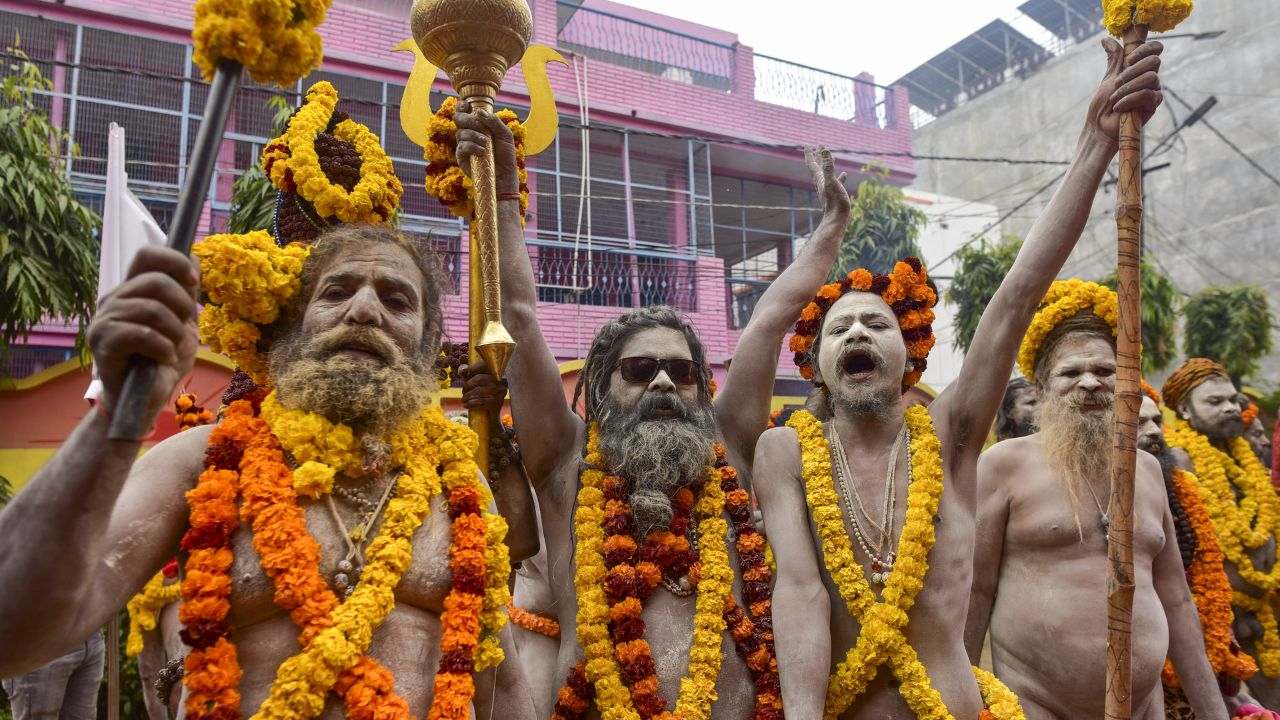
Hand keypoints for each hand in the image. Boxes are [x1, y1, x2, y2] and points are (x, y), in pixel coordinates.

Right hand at [87, 245, 198, 426]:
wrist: (145, 400)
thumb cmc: (161, 361)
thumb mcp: (182, 322)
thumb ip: (185, 293)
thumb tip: (194, 258)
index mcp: (131, 290)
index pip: (147, 255)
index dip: (175, 261)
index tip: (194, 282)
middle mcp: (113, 299)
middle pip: (155, 281)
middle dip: (183, 305)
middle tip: (185, 328)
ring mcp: (104, 320)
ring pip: (152, 309)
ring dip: (174, 332)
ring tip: (171, 348)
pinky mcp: (102, 343)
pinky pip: (141, 334)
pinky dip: (163, 348)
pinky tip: (163, 359)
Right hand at [454, 105, 519, 195]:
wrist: (505, 175)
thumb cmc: (506, 155)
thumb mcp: (505, 135)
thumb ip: (494, 122)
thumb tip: (479, 112)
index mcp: (479, 125)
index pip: (464, 111)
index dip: (462, 106)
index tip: (466, 106)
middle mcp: (469, 132)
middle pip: (458, 118)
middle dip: (468, 120)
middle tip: (480, 127)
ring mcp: (464, 144)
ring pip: (461, 132)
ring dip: (474, 136)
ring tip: (487, 144)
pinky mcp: (461, 157)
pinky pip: (462, 146)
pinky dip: (472, 147)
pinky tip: (482, 152)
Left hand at [461, 361, 507, 416]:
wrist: (491, 415)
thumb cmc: (482, 396)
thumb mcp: (475, 383)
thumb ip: (469, 375)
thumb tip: (462, 369)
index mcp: (496, 374)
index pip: (484, 365)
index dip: (472, 369)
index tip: (465, 375)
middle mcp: (500, 381)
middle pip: (480, 378)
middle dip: (468, 385)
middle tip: (463, 391)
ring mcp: (499, 392)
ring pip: (479, 391)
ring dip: (467, 396)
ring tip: (463, 399)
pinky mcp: (497, 403)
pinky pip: (480, 401)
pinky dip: (470, 404)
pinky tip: (466, 405)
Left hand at [805, 146, 849, 227]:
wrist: (837, 218)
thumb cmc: (834, 200)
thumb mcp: (831, 180)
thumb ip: (828, 166)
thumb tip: (824, 149)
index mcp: (819, 178)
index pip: (812, 163)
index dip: (809, 153)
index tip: (807, 144)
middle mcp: (822, 182)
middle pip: (818, 166)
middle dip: (818, 156)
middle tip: (819, 146)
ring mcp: (828, 188)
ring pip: (827, 173)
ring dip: (829, 164)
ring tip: (833, 157)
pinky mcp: (835, 193)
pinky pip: (837, 181)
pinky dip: (840, 176)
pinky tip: (844, 174)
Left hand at [1084, 38, 1162, 146]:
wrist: (1100, 127)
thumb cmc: (1103, 104)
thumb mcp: (1108, 77)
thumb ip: (1114, 59)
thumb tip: (1106, 39)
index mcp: (1140, 68)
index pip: (1155, 49)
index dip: (1145, 49)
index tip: (1128, 60)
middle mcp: (1150, 77)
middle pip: (1154, 61)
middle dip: (1132, 71)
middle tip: (1116, 84)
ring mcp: (1154, 90)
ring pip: (1152, 77)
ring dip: (1128, 87)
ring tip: (1115, 98)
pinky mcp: (1154, 105)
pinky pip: (1148, 94)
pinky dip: (1130, 99)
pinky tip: (1119, 107)